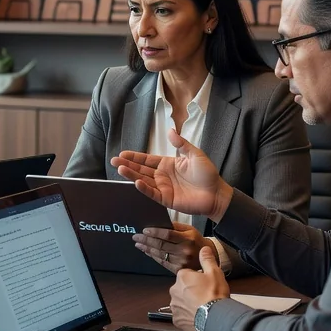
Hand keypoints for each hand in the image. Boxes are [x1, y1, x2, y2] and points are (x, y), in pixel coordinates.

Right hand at [112, 128, 232, 221]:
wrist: (216, 193)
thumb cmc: (207, 174)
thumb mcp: (195, 154)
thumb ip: (181, 144)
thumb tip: (170, 130)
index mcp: (168, 164)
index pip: (147, 160)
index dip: (135, 157)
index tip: (122, 153)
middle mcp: (162, 176)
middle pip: (141, 170)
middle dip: (127, 165)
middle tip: (114, 161)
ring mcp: (163, 188)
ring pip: (143, 181)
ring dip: (132, 175)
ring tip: (120, 169)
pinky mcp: (167, 199)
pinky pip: (152, 193)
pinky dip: (144, 188)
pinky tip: (136, 182)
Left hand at [133, 223, 217, 273]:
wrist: (211, 258)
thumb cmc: (197, 241)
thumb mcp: (190, 229)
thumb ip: (176, 226)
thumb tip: (159, 224)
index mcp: (188, 238)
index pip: (168, 235)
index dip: (154, 232)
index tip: (144, 230)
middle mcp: (185, 251)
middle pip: (161, 245)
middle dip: (146, 240)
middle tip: (136, 237)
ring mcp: (182, 262)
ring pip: (160, 254)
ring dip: (147, 249)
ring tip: (138, 244)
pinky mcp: (179, 270)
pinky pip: (163, 262)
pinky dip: (153, 256)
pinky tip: (147, 252)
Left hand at [169, 246, 229, 330]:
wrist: (216, 318)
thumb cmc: (214, 295)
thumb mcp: (215, 272)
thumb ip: (207, 259)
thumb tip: (204, 248)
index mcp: (182, 276)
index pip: (187, 274)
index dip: (198, 280)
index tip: (206, 285)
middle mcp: (174, 290)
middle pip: (182, 288)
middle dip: (191, 291)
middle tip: (205, 296)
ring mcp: (174, 306)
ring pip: (181, 302)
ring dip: (188, 304)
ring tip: (202, 308)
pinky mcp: (176, 320)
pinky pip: (180, 316)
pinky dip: (187, 316)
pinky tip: (198, 316)